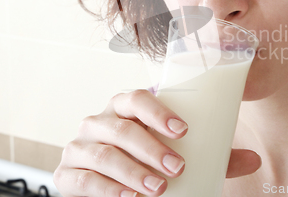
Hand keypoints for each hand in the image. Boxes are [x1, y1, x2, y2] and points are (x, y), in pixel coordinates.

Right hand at [54, 89, 186, 196]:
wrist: (102, 180)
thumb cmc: (138, 157)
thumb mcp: (152, 142)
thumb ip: (174, 140)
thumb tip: (222, 156)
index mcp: (119, 107)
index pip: (137, 100)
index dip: (159, 113)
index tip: (182, 131)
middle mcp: (96, 123)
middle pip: (123, 131)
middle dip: (153, 150)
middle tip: (177, 167)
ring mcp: (78, 147)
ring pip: (106, 156)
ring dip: (134, 173)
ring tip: (158, 187)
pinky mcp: (65, 174)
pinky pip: (87, 181)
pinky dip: (110, 190)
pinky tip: (131, 196)